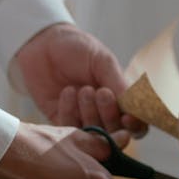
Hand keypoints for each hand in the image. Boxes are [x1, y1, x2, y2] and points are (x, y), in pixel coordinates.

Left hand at [14, 23, 146, 135]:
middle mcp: (104, 113)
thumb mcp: (102, 61)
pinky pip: (69, 129)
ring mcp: (82, 119)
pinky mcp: (60, 122)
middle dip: (109, 116)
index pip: (136, 124)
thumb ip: (118, 84)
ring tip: (82, 89)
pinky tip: (67, 92)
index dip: (135, 126)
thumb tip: (136, 108)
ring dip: (89, 113)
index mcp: (121, 99)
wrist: (42, 43)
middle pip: (115, 134)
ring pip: (93, 135)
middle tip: (101, 93)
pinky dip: (69, 112)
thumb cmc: (77, 48)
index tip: (127, 118)